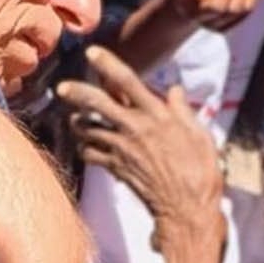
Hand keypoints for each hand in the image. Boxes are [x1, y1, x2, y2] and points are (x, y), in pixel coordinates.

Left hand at [57, 46, 224, 262]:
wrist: (187, 210)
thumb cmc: (201, 173)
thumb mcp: (200, 136)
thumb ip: (183, 111)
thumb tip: (175, 91)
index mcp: (157, 116)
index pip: (127, 81)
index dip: (107, 63)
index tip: (92, 52)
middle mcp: (136, 128)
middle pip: (97, 102)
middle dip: (76, 91)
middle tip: (62, 87)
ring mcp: (123, 149)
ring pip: (88, 128)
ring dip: (79, 122)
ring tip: (76, 120)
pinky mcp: (116, 169)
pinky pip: (91, 154)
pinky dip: (86, 149)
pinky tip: (88, 148)